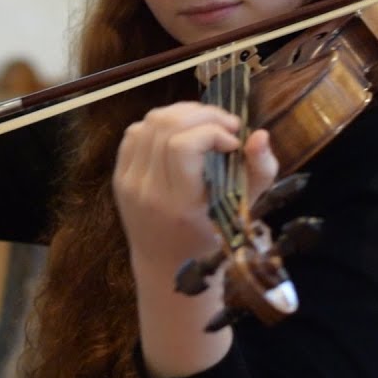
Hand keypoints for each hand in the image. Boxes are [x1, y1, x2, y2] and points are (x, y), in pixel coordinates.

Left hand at [113, 102, 278, 274]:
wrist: (165, 264)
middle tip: (226, 124)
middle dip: (201, 114)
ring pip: (148, 124)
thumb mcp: (242, 210)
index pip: (183, 146)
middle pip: (165, 126)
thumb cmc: (211, 239)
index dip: (211, 131)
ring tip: (206, 123)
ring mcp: (128, 183)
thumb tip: (259, 134)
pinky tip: (180, 132)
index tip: (233, 142)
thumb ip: (259, 172)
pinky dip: (158, 124)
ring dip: (181, 114)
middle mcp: (147, 191)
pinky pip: (134, 134)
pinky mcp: (118, 177)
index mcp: (179, 204)